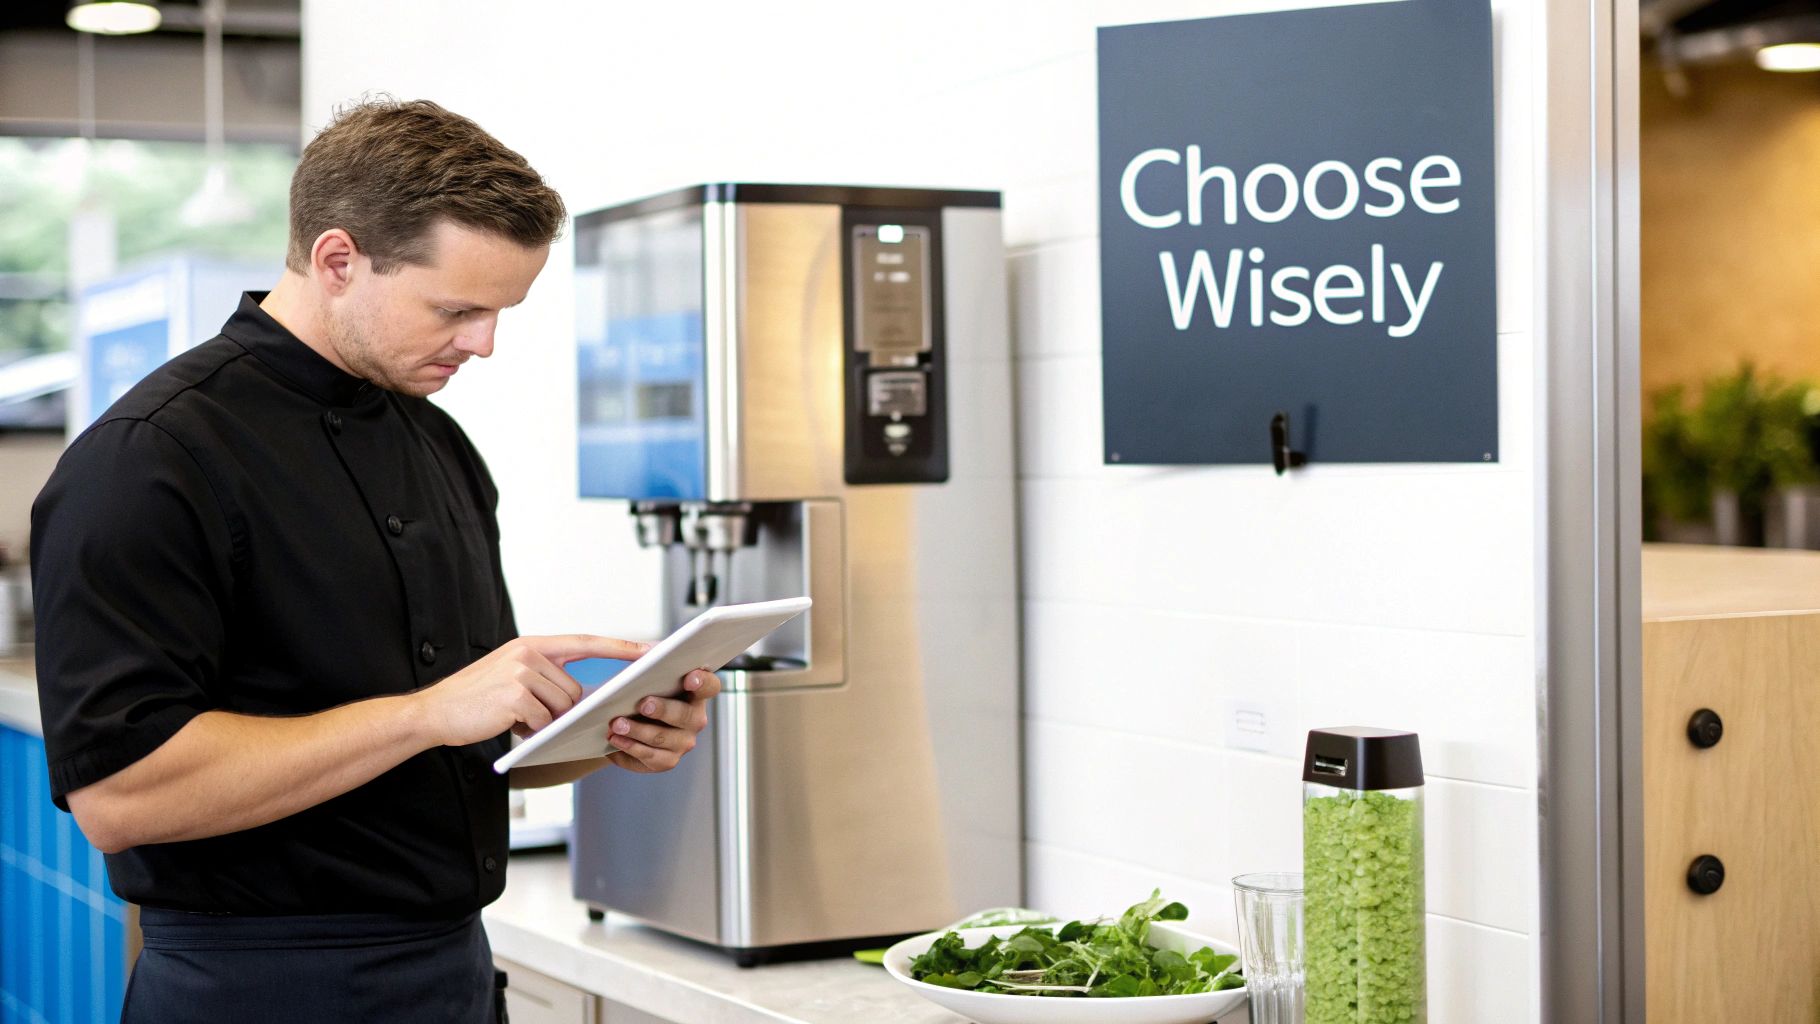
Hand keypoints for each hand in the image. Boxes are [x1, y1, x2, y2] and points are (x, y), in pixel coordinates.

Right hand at [412, 635, 651, 746]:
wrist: (435, 712)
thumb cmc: (477, 701)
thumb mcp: (512, 677)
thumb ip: (545, 677)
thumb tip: (580, 699)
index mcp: (532, 645)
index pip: (587, 642)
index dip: (620, 646)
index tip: (651, 649)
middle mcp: (529, 652)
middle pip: (574, 690)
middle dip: (557, 710)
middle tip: (526, 714)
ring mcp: (522, 671)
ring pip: (562, 707)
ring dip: (543, 721)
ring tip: (513, 717)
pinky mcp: (515, 694)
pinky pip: (543, 721)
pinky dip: (529, 730)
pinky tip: (507, 724)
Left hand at [604, 668, 721, 772]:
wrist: (620, 723)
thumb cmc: (636, 693)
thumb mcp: (641, 673)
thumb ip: (648, 659)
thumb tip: (648, 651)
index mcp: (695, 693)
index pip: (710, 686)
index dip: (703, 682)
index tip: (689, 678)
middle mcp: (695, 718)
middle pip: (686, 715)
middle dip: (663, 709)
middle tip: (644, 704)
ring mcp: (683, 741)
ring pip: (663, 737)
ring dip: (638, 730)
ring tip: (617, 724)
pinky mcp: (667, 760)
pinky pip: (651, 756)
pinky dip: (630, 747)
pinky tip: (616, 739)